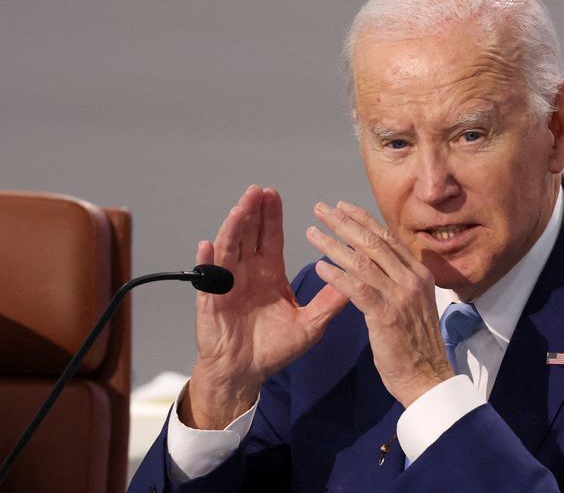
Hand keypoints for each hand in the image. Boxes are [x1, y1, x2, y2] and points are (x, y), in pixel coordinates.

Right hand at [181, 186, 347, 429]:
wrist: (245, 372)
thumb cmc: (273, 348)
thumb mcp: (309, 324)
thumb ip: (328, 302)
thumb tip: (357, 282)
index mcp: (269, 272)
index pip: (270, 237)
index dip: (271, 216)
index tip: (274, 194)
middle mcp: (246, 272)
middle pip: (248, 235)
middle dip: (252, 212)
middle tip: (257, 191)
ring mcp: (226, 283)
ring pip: (228, 248)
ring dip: (232, 228)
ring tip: (239, 210)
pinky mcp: (211, 301)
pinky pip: (207, 278)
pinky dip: (206, 261)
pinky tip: (207, 245)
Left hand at [307, 201, 453, 406]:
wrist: (428, 378)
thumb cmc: (416, 344)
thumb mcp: (414, 303)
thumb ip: (399, 280)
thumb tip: (379, 261)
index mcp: (419, 273)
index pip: (388, 238)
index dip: (363, 219)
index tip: (342, 206)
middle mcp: (412, 279)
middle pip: (373, 243)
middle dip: (344, 223)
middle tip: (321, 209)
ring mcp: (401, 296)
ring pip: (363, 262)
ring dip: (334, 245)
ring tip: (312, 233)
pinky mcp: (386, 315)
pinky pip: (357, 289)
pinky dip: (337, 275)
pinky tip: (319, 267)